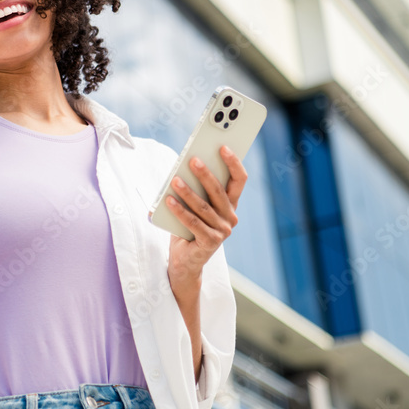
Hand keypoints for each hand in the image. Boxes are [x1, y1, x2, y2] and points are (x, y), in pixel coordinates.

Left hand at [166, 146, 246, 285]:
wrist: (185, 261)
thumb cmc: (189, 227)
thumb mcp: (195, 205)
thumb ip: (196, 189)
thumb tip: (184, 168)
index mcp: (230, 204)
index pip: (239, 180)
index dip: (234, 163)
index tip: (223, 147)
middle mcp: (230, 217)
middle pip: (219, 191)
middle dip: (206, 175)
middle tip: (193, 161)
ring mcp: (222, 231)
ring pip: (204, 207)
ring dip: (188, 192)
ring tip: (175, 180)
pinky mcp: (210, 242)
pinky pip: (193, 223)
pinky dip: (180, 211)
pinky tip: (169, 200)